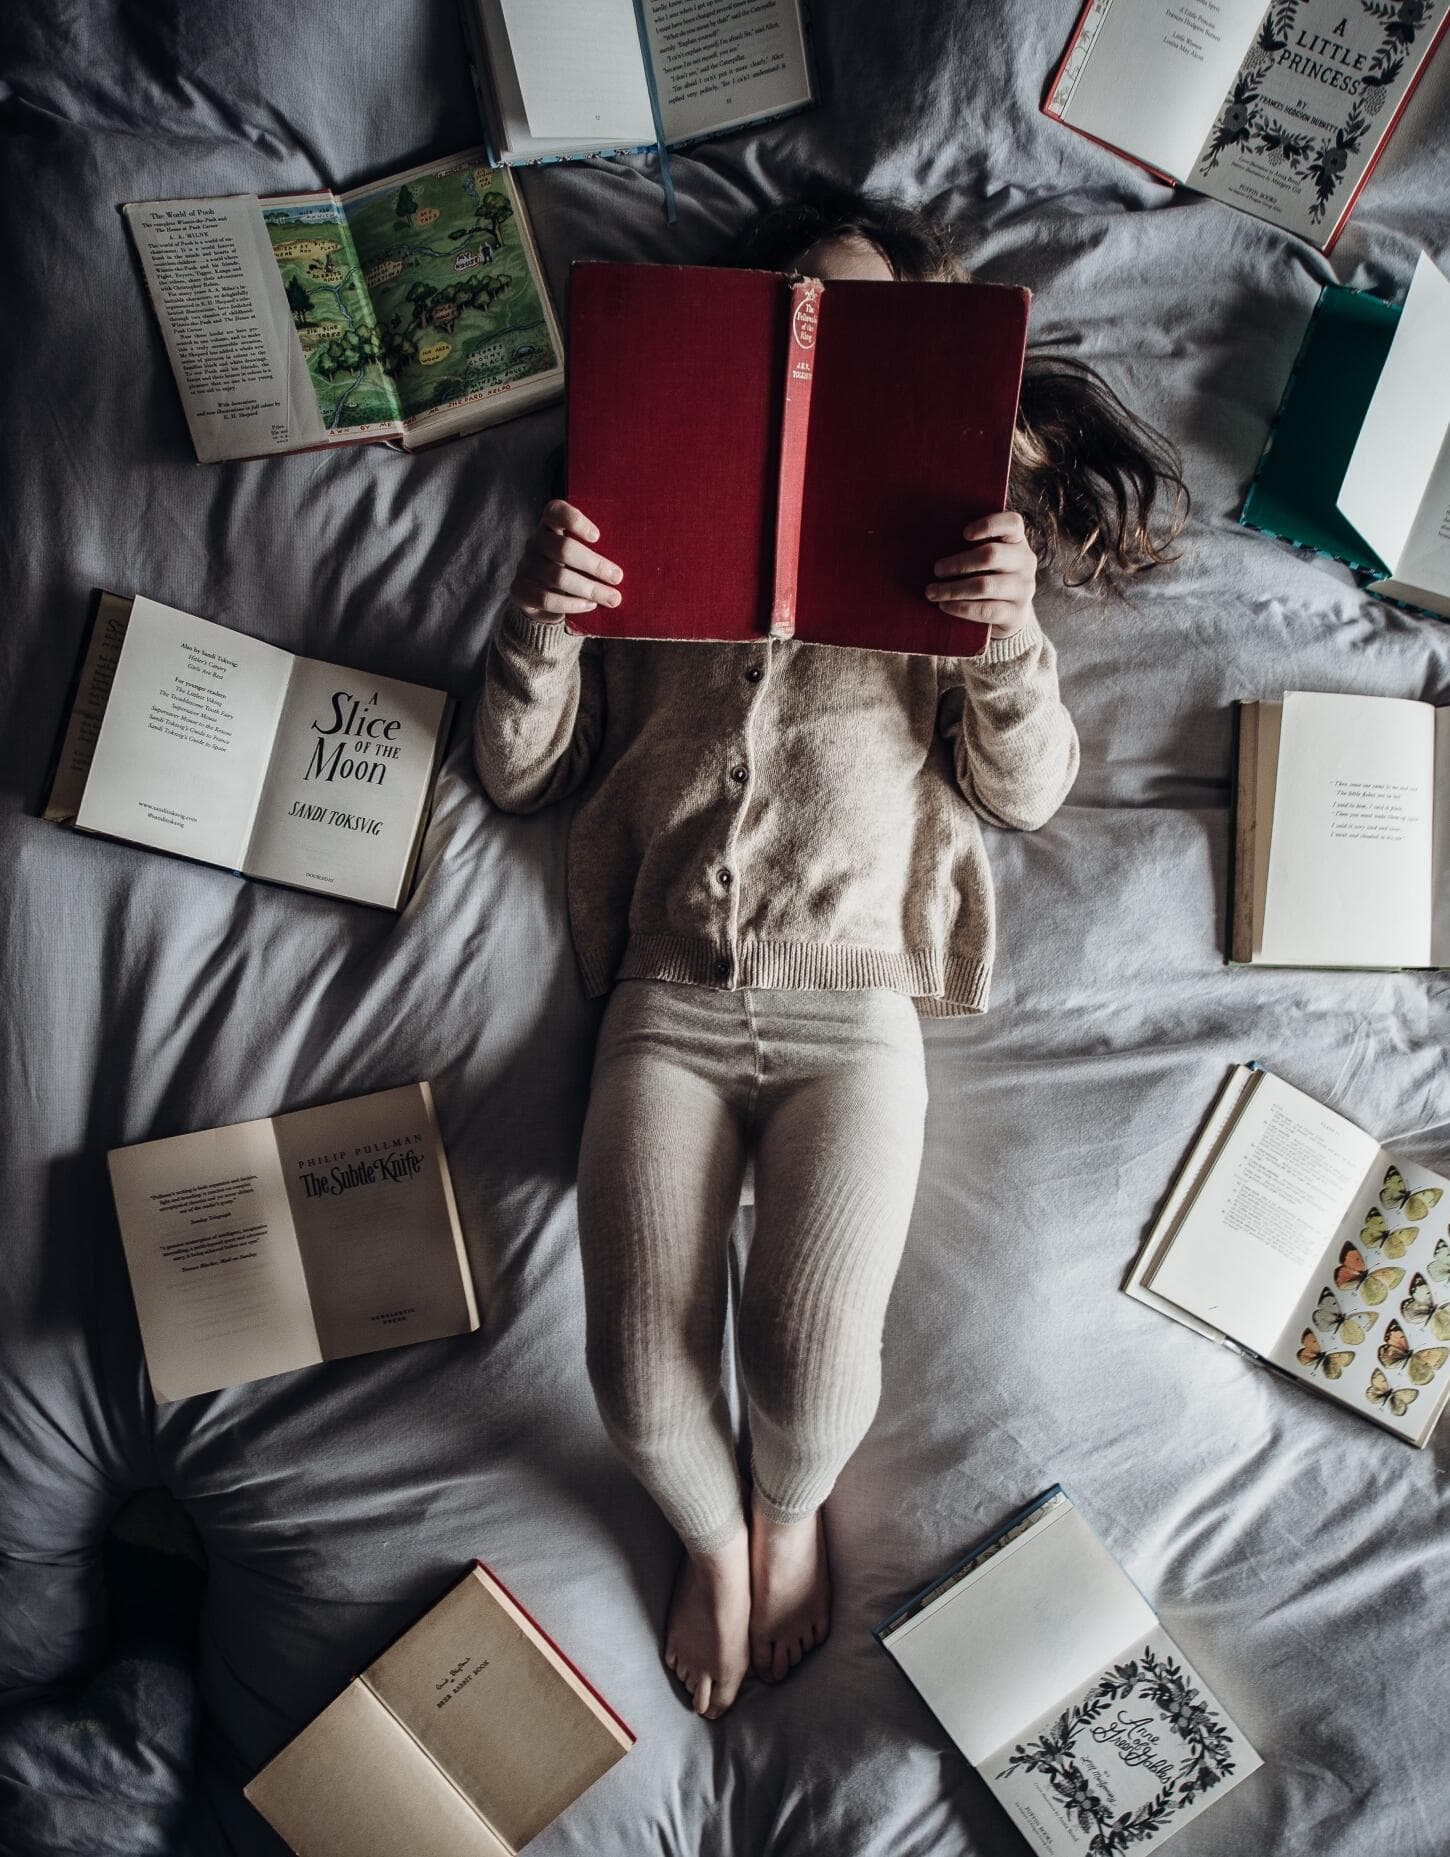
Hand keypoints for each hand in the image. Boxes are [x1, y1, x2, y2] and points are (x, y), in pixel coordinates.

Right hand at [510, 500, 622, 620]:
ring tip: (612, 598)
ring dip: (589, 588)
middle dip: (594, 564)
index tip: (597, 537)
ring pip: (558, 576)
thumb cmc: (569, 570)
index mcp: (549, 527)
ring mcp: (525, 566)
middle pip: (563, 548)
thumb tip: (621, 571)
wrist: (539, 600)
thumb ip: (594, 554)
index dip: (575, 520)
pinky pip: (547, 598)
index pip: (555, 511)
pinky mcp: (520, 590)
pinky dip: (572, 604)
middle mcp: (534, 543)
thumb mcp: (579, 556)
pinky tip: (590, 606)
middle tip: (617, 577)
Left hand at [925, 511, 1036, 637]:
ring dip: (953, 589)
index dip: (989, 524)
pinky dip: (961, 607)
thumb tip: (935, 540)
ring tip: (932, 592)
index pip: (1012, 523)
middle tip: (937, 569)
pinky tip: (945, 605)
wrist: (1010, 612)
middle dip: (959, 563)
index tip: (964, 533)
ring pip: (985, 585)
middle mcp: (1025, 561)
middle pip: (991, 555)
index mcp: (1017, 541)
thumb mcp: (986, 556)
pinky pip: (986, 610)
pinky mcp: (1016, 613)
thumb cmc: (989, 575)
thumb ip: (971, 545)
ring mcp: (1023, 588)